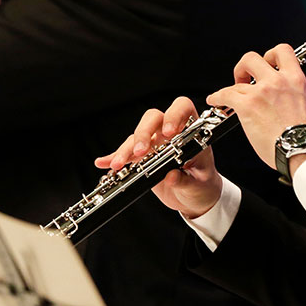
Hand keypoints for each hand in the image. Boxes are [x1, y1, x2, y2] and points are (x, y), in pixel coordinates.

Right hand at [95, 97, 222, 218]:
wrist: (194, 197)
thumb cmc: (202, 183)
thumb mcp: (199, 184)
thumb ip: (186, 181)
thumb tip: (171, 176)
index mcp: (190, 131)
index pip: (182, 108)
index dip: (174, 115)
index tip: (169, 132)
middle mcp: (170, 132)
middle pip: (153, 118)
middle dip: (144, 133)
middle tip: (141, 151)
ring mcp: (154, 143)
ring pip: (136, 136)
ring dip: (126, 149)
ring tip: (118, 164)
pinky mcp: (142, 157)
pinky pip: (126, 153)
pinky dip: (113, 158)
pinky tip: (103, 163)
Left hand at [206, 44, 305, 168]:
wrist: (300, 150)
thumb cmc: (302, 136)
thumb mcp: (304, 102)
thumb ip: (290, 92)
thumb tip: (278, 94)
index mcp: (296, 79)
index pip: (283, 50)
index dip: (270, 55)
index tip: (266, 63)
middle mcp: (278, 81)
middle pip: (252, 58)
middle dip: (244, 67)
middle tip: (244, 78)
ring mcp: (261, 92)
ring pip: (237, 81)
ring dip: (231, 89)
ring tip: (229, 96)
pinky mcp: (247, 105)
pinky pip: (225, 94)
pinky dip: (216, 97)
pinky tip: (215, 100)